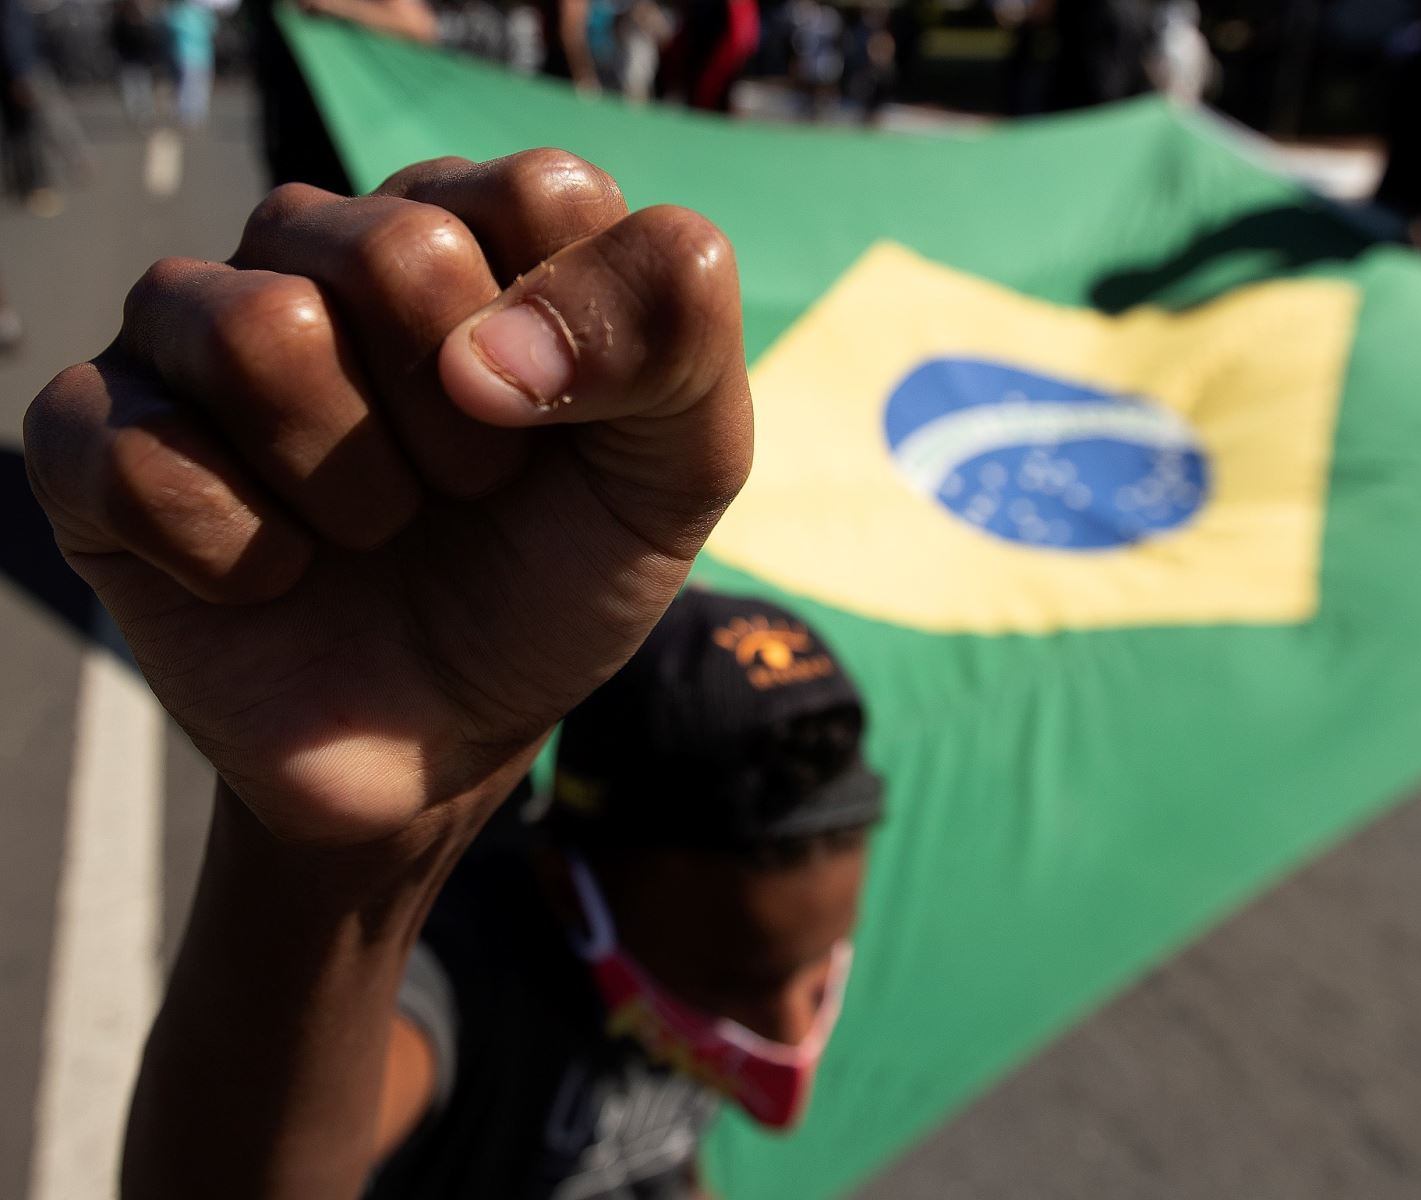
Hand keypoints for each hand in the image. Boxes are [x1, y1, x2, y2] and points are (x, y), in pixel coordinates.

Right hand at [24, 151, 751, 845]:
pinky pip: (136, 452)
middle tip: (465, 492)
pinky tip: (270, 576)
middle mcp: (322, 247)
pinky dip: (238, 554)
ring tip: (373, 530)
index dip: (571, 342)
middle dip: (461, 424)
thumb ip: (677, 343)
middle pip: (392, 250)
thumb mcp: (677, 471)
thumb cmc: (555, 577)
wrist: (448, 735)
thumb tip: (488, 349)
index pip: (536, 192)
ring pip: (257, 330)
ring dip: (352, 483)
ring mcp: (192, 331)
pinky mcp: (92, 436)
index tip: (560, 430)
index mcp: (472, 228)